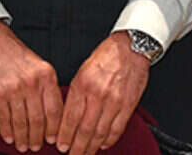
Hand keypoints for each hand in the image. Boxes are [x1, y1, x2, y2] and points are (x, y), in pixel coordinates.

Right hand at [0, 20, 63, 152]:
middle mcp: (32, 83)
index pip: (55, 109)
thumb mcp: (40, 65)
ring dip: (22, 138)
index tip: (54, 140)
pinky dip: (6, 131)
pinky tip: (8, 137)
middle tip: (37, 147)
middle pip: (38, 119)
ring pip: (21, 122)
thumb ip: (47, 87)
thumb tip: (52, 116)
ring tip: (23, 146)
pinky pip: (4, 118)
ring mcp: (14, 88)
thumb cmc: (16, 54)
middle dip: (38, 138)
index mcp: (47, 75)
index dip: (54, 129)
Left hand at [55, 33, 149, 154]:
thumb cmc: (105, 57)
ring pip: (100, 133)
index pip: (70, 118)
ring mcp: (114, 101)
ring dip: (91, 147)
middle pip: (84, 129)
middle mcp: (97, 94)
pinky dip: (109, 140)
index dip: (65, 136)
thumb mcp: (82, 71)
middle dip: (77, 147)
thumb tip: (66, 116)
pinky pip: (117, 128)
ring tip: (86, 153)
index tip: (61, 146)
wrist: (130, 47)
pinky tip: (103, 145)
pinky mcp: (128, 105)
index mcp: (83, 84)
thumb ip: (75, 93)